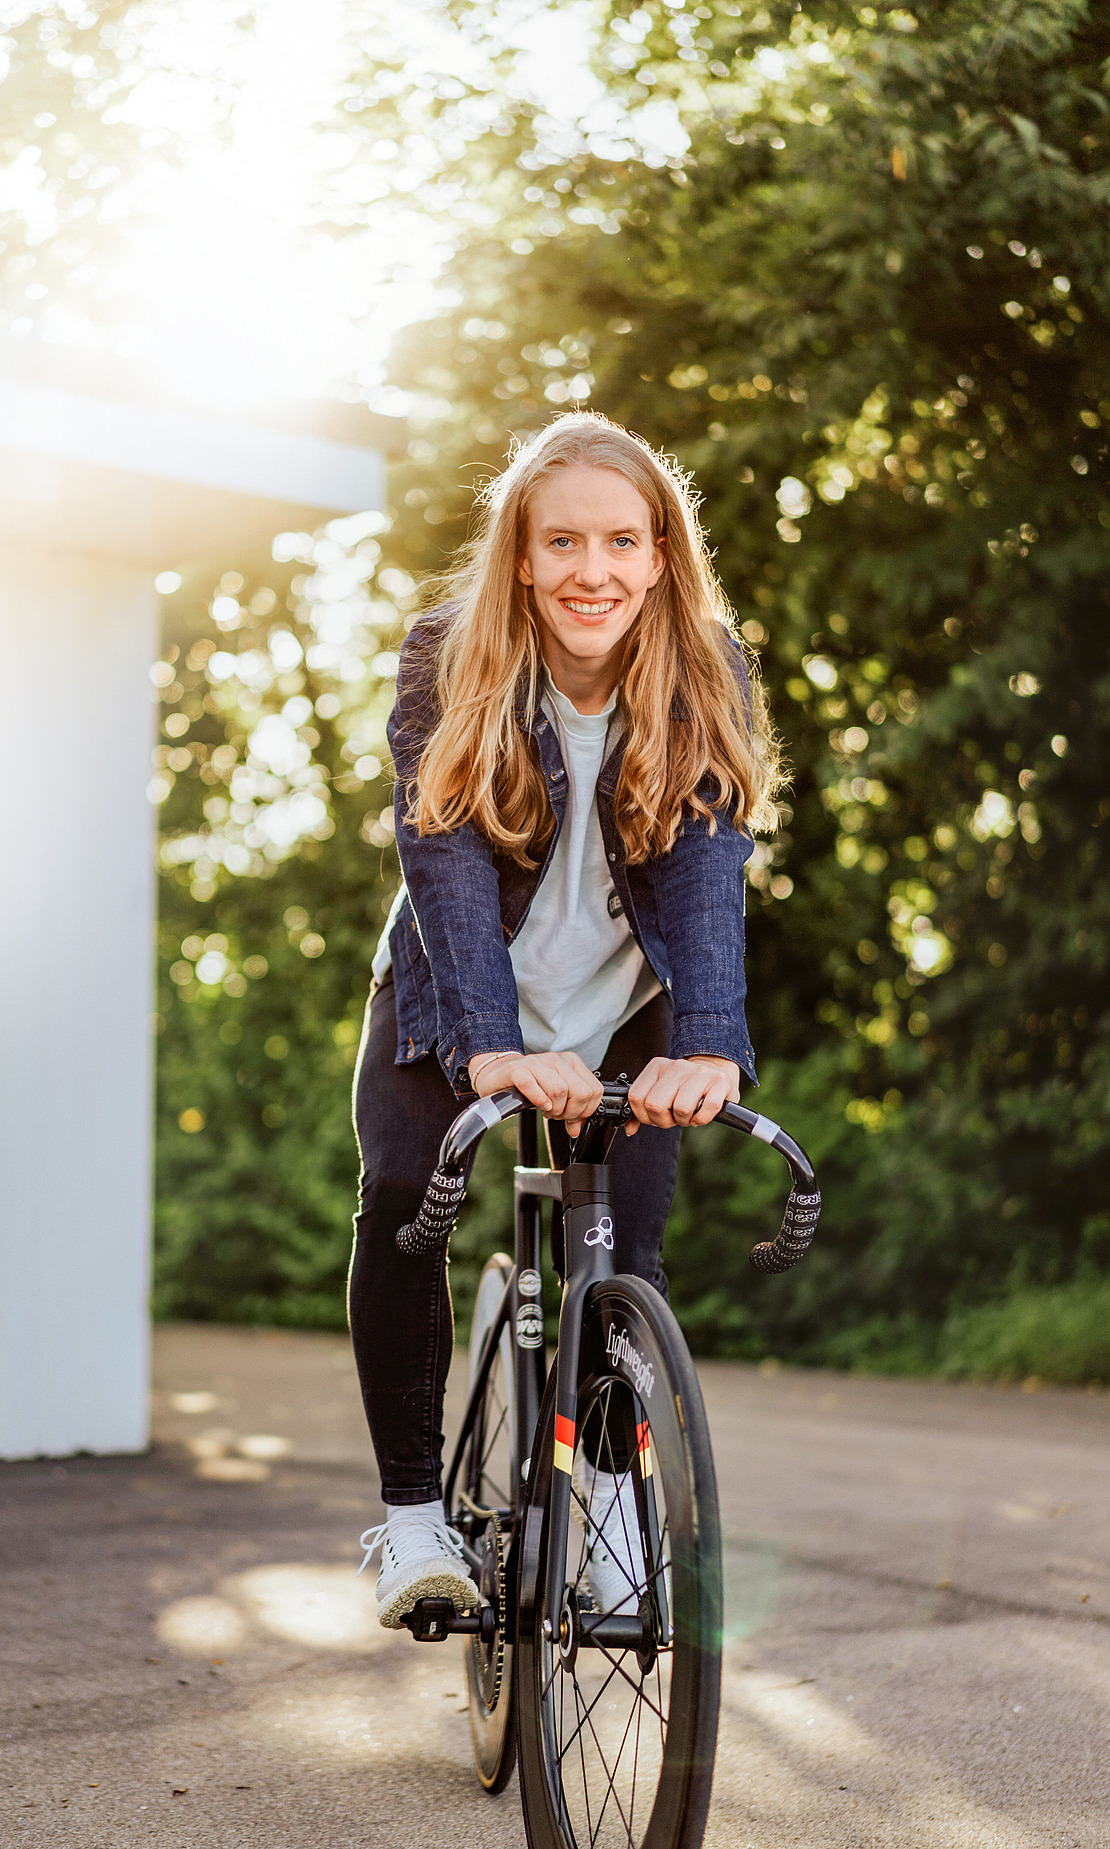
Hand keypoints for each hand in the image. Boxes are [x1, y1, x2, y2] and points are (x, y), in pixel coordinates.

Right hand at [468, 1049, 603, 1137]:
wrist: (497, 1073)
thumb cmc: (529, 1084)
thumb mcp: (556, 1095)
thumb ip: (571, 1109)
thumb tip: (576, 1129)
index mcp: (571, 1063)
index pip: (594, 1090)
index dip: (586, 1110)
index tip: (573, 1117)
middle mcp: (556, 1060)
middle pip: (580, 1092)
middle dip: (571, 1112)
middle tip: (557, 1115)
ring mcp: (537, 1063)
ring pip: (560, 1090)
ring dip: (554, 1109)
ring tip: (546, 1110)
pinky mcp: (517, 1069)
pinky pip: (533, 1086)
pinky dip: (538, 1100)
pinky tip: (539, 1105)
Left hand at [625, 1055, 739, 1135]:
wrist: (715, 1071)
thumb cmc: (684, 1087)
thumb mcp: (660, 1091)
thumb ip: (642, 1108)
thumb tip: (629, 1128)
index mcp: (657, 1066)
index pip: (637, 1097)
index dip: (644, 1115)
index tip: (654, 1116)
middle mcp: (677, 1066)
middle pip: (656, 1105)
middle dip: (663, 1120)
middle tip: (672, 1117)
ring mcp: (699, 1072)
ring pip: (681, 1108)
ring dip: (684, 1120)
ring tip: (688, 1114)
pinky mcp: (719, 1082)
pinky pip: (707, 1109)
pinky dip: (702, 1119)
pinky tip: (701, 1114)